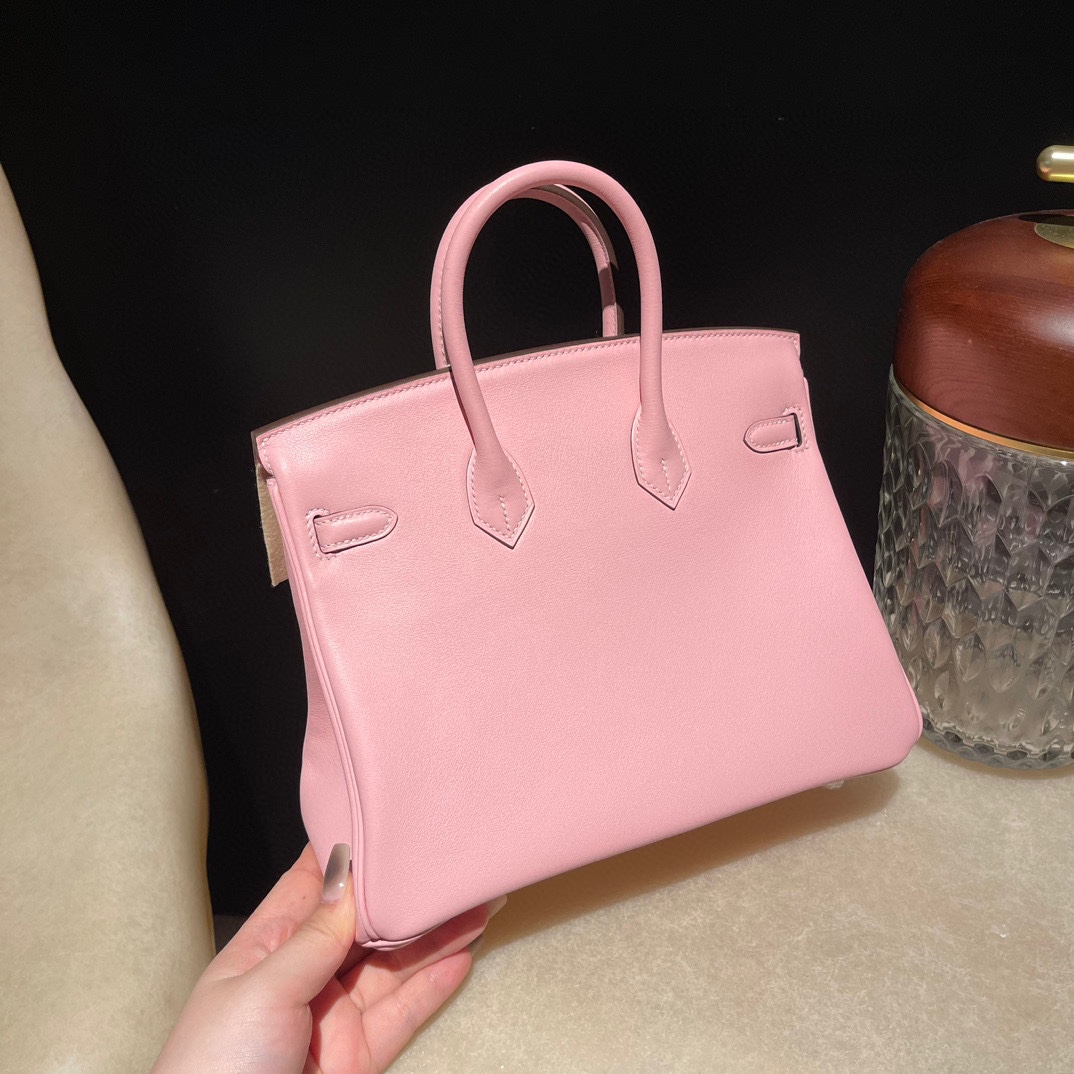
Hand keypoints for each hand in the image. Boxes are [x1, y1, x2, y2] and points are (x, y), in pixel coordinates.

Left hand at [152, 843, 501, 1073]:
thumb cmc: (213, 1068)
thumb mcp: (261, 992)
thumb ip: (313, 940)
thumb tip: (351, 881)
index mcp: (265, 948)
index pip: (311, 886)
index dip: (348, 853)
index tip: (387, 817)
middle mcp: (303, 976)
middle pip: (363, 923)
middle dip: (404, 893)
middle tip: (451, 860)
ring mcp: (333, 1018)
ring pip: (392, 965)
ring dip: (434, 935)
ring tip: (476, 900)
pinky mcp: (359, 1057)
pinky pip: (403, 1013)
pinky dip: (434, 985)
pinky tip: (463, 956)